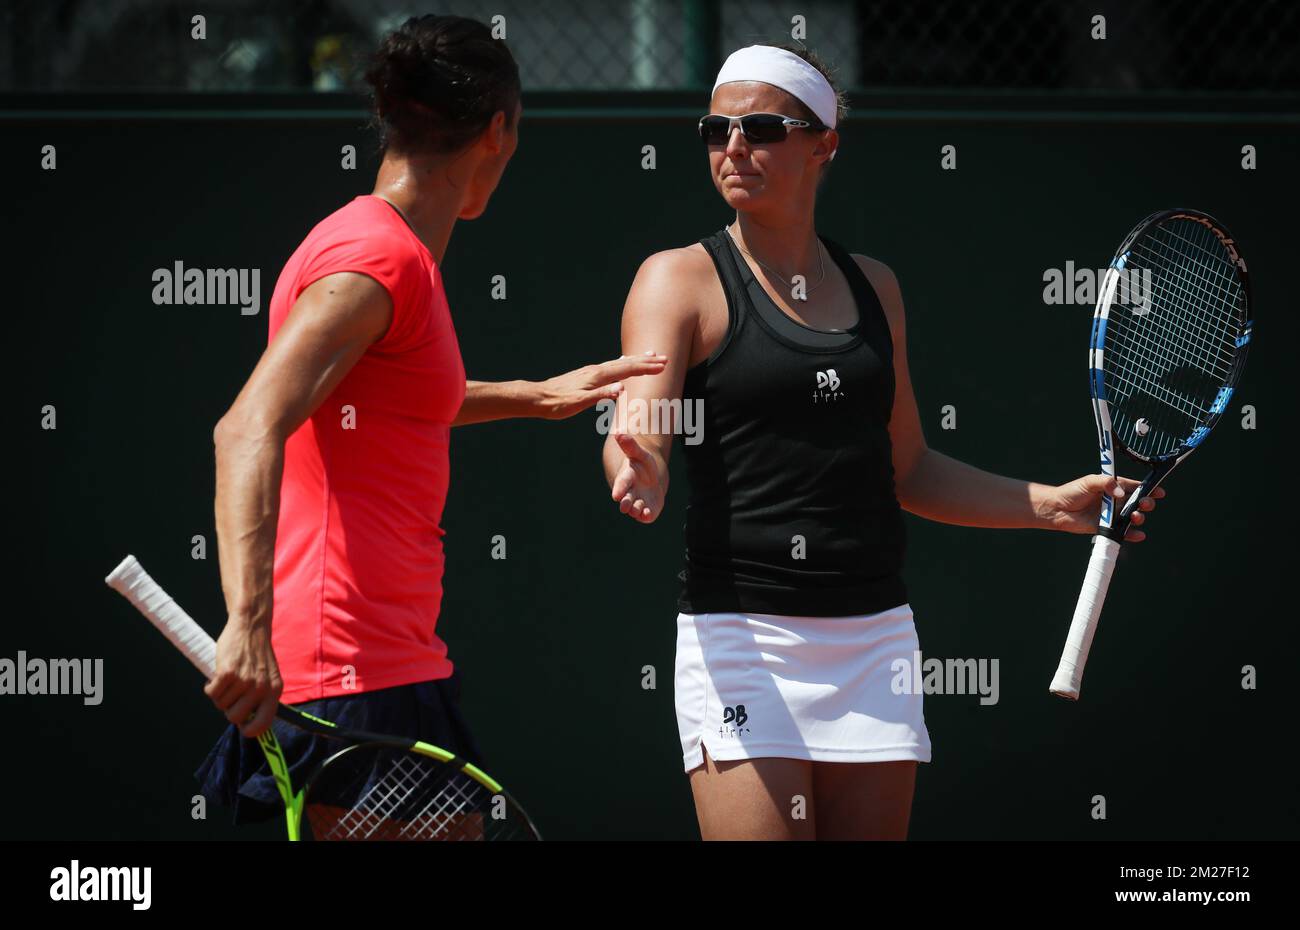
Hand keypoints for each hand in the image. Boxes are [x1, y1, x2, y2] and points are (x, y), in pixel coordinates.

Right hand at [204, 619, 282, 738]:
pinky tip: (216, 677)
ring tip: (227, 680)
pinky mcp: (227, 673)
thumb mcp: (268, 677)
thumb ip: (262, 698)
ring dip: (219, 695)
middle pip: (234, 718)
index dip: (249, 731)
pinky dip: (210, 687)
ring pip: (220, 705)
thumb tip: (249, 724)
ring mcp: (244, 681)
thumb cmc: (257, 654)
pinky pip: (211, 693)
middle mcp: (261, 688)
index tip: (242, 727)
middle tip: (231, 695)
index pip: (262, 725)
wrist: (251, 627)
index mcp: (274, 691)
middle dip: (228, 709)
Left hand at [536, 352, 666, 419]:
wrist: (537, 398)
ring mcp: (591, 371)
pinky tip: (623, 362)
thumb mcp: (579, 402)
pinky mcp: (587, 375)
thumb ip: (601, 395)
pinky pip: (611, 366)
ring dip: (636, 360)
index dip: (646, 368)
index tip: (663, 366)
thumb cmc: (557, 404)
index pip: (627, 370)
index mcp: (597, 376)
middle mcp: (596, 370)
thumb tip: (622, 388)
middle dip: (646, 361)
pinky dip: (623, 363)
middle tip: (664, 358)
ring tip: (650, 354)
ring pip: (619, 363)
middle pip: (626, 363)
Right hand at [611, 432, 665, 522]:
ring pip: (635, 509)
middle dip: (625, 503)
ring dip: (636, 509)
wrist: (651, 479)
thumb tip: (618, 433)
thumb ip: (630, 446)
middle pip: (626, 500)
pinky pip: (645, 516)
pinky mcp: (647, 511)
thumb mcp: (639, 454)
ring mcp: (638, 502)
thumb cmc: (643, 465)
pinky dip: (646, 516)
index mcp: (626, 478)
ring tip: (638, 508)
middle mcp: (630, 493)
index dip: (619, 489)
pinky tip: (647, 514)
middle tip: (625, 506)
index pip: (621, 484)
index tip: (616, 495)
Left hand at [1043, 474, 1165, 541]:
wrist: (1057, 509)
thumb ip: (1106, 483)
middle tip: (1143, 504)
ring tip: (1135, 517)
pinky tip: (1138, 535)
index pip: (1135, 487)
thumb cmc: (1072, 492)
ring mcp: (1112, 515)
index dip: (1148, 489)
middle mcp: (1116, 501)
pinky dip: (1132, 535)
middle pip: (1138, 503)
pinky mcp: (1106, 528)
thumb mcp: (1089, 482)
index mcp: (1114, 487)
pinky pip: (1123, 532)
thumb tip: (1121, 493)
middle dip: (1146, 503)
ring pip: (1132, 518)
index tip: (1159, 492)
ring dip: (1139, 518)